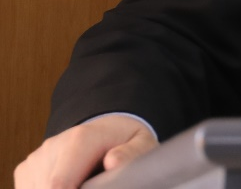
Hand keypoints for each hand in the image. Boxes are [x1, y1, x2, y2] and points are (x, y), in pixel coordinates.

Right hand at [14, 114, 157, 188]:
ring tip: (85, 183)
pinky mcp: (25, 171)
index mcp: (80, 139)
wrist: (105, 130)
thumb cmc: (125, 141)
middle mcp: (52, 147)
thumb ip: (131, 154)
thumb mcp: (141, 144)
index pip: (59, 184)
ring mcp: (35, 159)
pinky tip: (70, 185)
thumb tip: (113, 162)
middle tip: (94, 185)